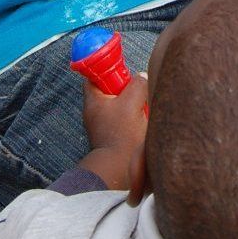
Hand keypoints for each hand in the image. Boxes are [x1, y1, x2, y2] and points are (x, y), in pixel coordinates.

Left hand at [79, 74, 148, 189]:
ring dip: (135, 105)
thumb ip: (138, 84)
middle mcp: (95, 112)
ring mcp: (103, 125)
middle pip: (112, 90)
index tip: (125, 72)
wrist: (121, 169)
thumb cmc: (122, 136)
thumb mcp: (133, 103)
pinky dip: (136, 119)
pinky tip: (144, 124)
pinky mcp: (114, 136)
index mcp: (93, 100)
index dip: (110, 70)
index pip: (96, 75)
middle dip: (128, 89)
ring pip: (121, 105)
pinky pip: (126, 120)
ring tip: (143, 111)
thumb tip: (142, 78)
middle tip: (139, 93)